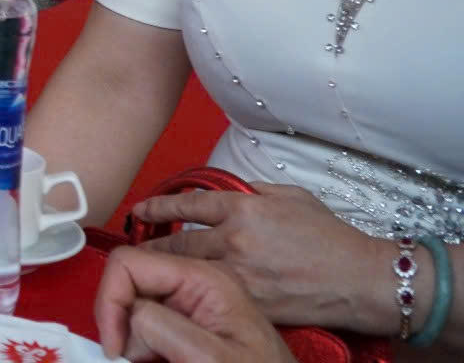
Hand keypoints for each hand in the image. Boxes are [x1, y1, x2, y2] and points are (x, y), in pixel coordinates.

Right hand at [98, 247, 297, 362]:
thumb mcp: (213, 358)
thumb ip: (164, 327)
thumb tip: (127, 315)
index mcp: (204, 277)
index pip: (129, 262)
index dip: (110, 300)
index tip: (113, 343)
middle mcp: (195, 281)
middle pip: (128, 281)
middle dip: (119, 318)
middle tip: (129, 356)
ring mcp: (191, 299)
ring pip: (133, 303)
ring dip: (129, 333)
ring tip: (150, 359)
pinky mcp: (188, 318)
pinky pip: (147, 320)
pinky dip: (140, 341)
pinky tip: (158, 358)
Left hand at [134, 184, 397, 331]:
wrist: (361, 279)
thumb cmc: (331, 237)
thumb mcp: (292, 197)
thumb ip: (255, 192)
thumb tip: (231, 191)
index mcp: (244, 209)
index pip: (187, 203)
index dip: (158, 206)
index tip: (141, 210)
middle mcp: (235, 240)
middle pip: (177, 242)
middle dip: (151, 244)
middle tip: (134, 246)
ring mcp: (240, 274)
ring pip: (187, 272)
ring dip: (164, 269)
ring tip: (146, 269)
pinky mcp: (249, 303)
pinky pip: (210, 294)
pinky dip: (193, 292)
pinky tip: (181, 290)